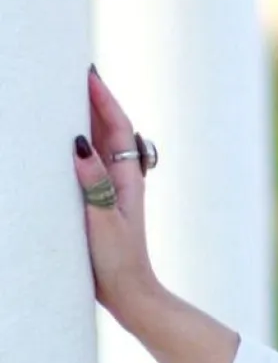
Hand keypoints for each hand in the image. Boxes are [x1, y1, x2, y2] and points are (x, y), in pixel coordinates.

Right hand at [72, 67, 158, 318]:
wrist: (127, 291)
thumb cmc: (117, 259)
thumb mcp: (103, 221)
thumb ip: (93, 186)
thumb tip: (79, 145)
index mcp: (127, 177)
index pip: (116, 127)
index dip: (103, 99)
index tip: (88, 73)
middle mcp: (122, 176)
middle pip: (107, 127)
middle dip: (93, 99)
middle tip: (75, 70)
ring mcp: (111, 187)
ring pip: (98, 142)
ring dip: (85, 117)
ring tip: (66, 92)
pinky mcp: (99, 199)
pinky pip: (88, 161)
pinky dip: (77, 142)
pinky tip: (64, 138)